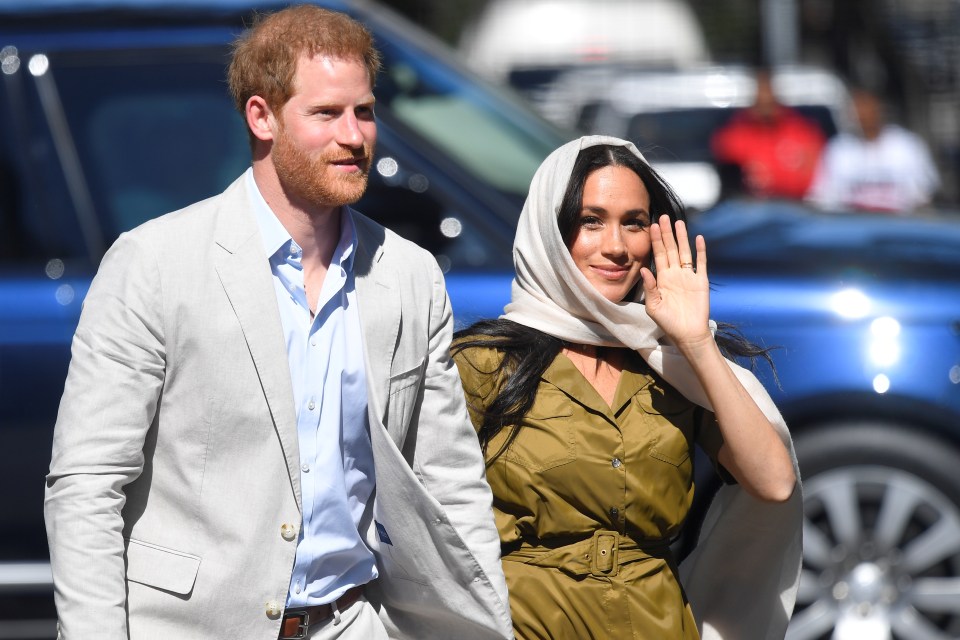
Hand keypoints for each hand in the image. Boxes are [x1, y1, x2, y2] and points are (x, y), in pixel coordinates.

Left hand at [640, 215, 711, 347]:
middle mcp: (675, 274)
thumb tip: (644, 269)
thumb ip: (649, 288)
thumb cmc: (668, 323)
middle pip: (670, 249)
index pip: (657, 255)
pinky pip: (701, 263)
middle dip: (666, 234)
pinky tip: (698, 238)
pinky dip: (700, 251)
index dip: (655, 241)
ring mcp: (688, 276)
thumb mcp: (653, 306)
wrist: (687, 334)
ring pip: (684, 252)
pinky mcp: (701, 281)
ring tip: (678, 223)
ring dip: (682, 238)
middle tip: (663, 217)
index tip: (651, 226)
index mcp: (662, 279)